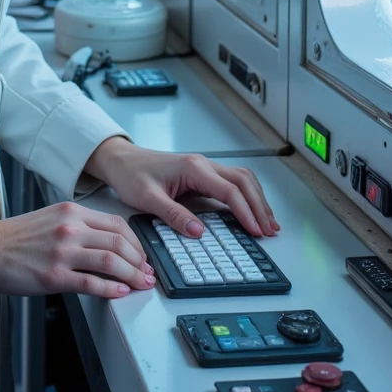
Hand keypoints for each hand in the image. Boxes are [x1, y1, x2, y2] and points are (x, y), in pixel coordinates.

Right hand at [0, 200, 156, 298]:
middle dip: (140, 261)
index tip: (142, 256)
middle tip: (148, 274)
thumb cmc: (17, 237)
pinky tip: (120, 292)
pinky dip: (111, 289)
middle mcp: (70, 228)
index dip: (136, 242)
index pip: (117, 224)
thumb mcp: (52, 219)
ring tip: (141, 285)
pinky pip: (91, 283)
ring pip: (111, 261)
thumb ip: (79, 226)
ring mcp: (63, 252)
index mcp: (71, 212)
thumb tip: (108, 243)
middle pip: (119, 243)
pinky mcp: (54, 276)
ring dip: (132, 275)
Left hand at [83, 137, 278, 238]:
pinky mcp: (202, 173)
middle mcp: (203, 164)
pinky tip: (251, 209)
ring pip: (242, 179)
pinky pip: (232, 182)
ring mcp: (204, 167)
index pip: (230, 191)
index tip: (257, 230)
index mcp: (193, 168)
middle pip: (243, 182)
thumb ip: (174, 215)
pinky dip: (246, 195)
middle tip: (270, 229)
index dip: (246, 212)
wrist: (121, 160)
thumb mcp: (148, 199)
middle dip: (260, 206)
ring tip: (268, 222)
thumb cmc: (132, 175)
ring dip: (257, 199)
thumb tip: (198, 232)